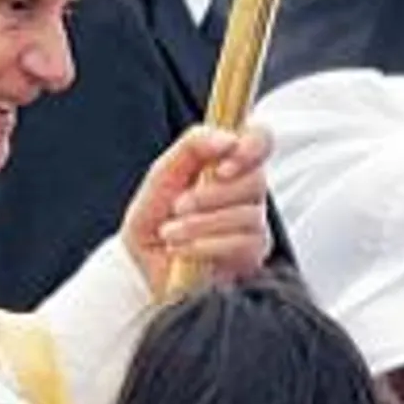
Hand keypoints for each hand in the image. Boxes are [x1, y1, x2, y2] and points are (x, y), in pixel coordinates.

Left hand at [120, 125, 273, 291]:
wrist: (143, 264)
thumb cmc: (156, 216)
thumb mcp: (163, 175)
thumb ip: (192, 147)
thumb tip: (228, 138)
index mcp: (229, 163)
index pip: (261, 140)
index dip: (250, 148)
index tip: (222, 166)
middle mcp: (248, 191)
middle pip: (256, 180)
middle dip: (212, 194)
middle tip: (179, 206)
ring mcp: (255, 223)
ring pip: (248, 215)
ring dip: (201, 223)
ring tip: (170, 233)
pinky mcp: (253, 255)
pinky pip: (242, 244)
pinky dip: (206, 245)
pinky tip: (182, 249)